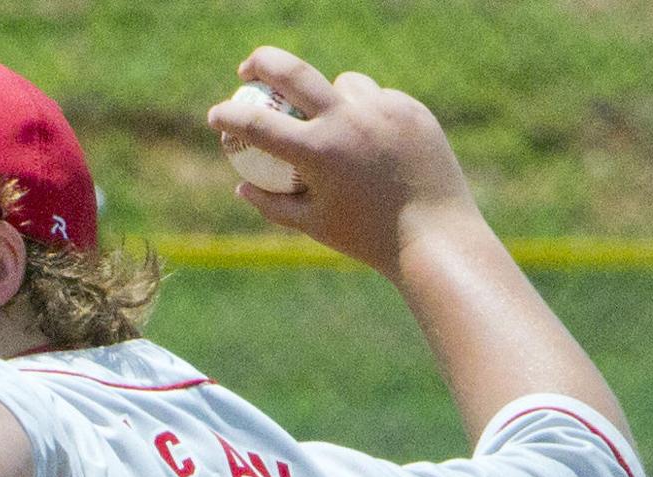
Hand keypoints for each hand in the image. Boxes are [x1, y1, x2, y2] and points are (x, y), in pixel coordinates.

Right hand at [207, 46, 482, 280]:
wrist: (435, 237)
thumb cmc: (367, 238)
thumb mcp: (312, 225)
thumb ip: (272, 204)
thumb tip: (241, 185)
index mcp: (317, 152)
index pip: (258, 124)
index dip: (229, 116)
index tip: (217, 115)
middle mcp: (348, 121)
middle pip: (292, 71)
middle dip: (262, 63)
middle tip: (248, 70)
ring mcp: (383, 110)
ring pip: (344, 84)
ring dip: (328, 96)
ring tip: (327, 123)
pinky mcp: (411, 110)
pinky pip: (379, 101)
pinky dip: (367, 116)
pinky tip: (371, 143)